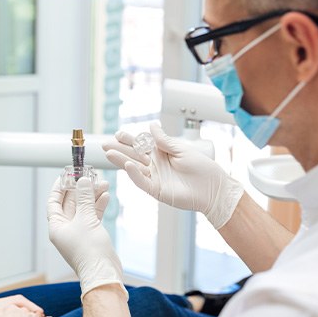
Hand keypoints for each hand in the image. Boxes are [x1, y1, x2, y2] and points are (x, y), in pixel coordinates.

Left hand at [47, 177, 126, 297]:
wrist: (104, 273)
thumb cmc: (90, 250)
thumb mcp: (86, 219)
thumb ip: (84, 198)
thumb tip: (83, 181)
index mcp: (57, 226)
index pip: (54, 202)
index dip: (60, 187)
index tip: (66, 175)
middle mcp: (65, 229)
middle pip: (71, 203)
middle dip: (80, 189)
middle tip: (89, 176)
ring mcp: (79, 232)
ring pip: (83, 208)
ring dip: (92, 196)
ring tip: (102, 183)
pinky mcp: (91, 235)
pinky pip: (92, 216)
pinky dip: (98, 206)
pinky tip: (105, 196)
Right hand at [103, 123, 243, 228]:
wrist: (213, 188)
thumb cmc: (202, 168)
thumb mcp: (181, 149)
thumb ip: (164, 140)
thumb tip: (151, 126)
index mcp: (161, 153)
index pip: (141, 145)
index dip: (129, 139)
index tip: (118, 134)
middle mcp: (155, 165)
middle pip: (133, 155)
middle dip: (119, 149)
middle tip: (104, 144)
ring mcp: (155, 178)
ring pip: (134, 168)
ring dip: (121, 160)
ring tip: (109, 153)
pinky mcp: (157, 190)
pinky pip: (142, 181)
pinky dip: (134, 174)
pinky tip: (128, 166)